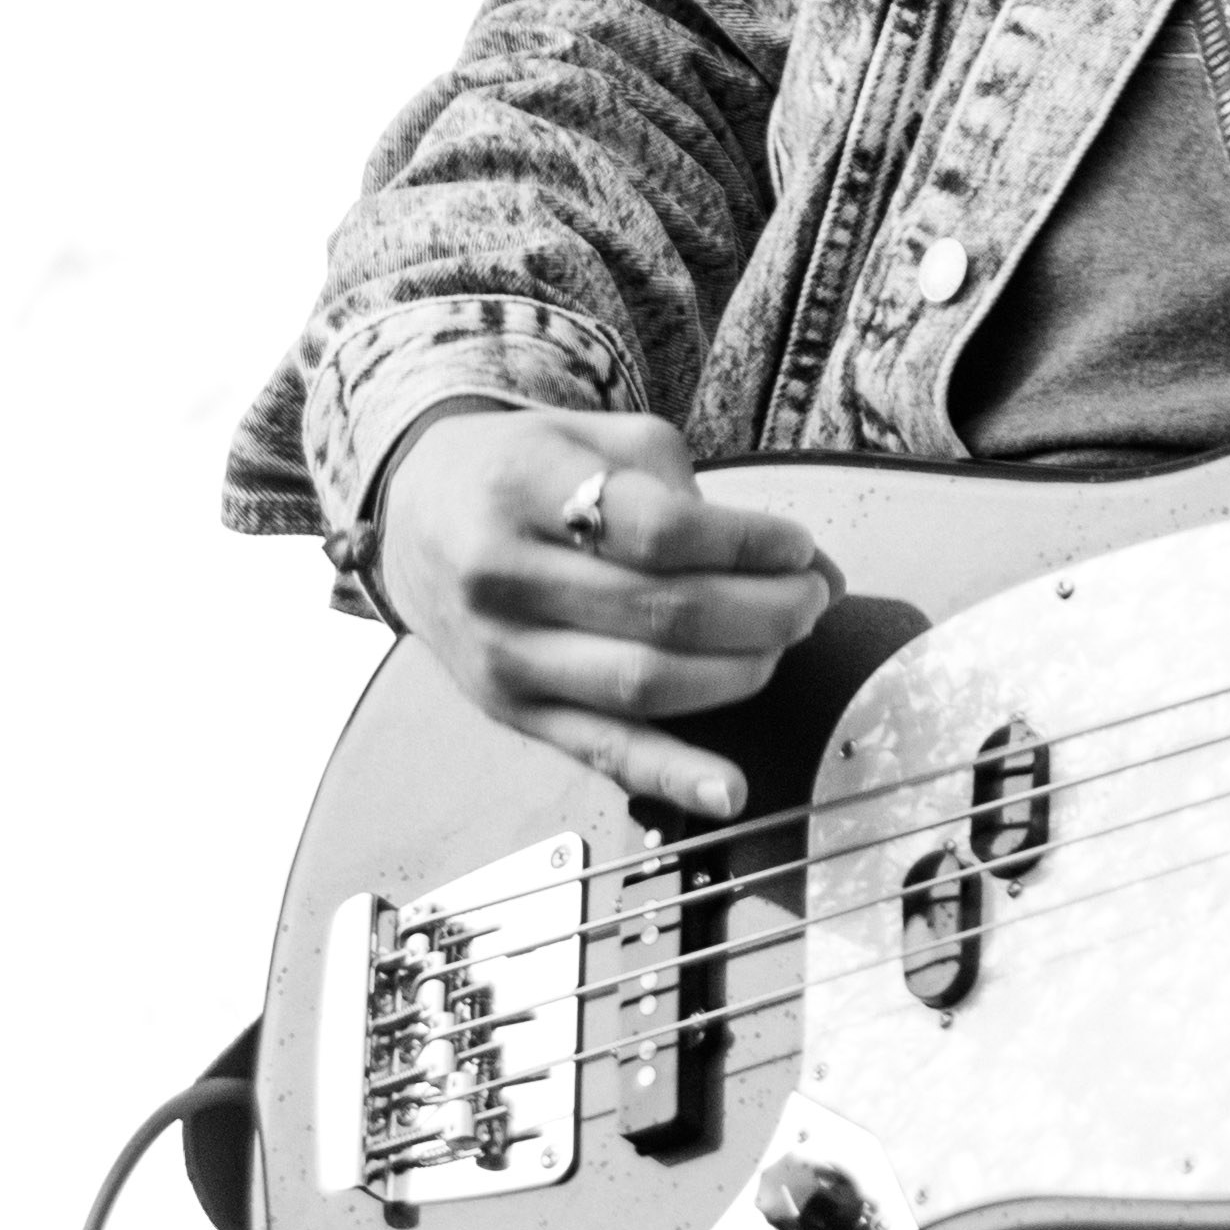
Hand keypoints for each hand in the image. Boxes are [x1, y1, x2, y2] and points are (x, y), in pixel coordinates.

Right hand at [372, 407, 833, 818]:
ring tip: (783, 641)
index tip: (799, 545)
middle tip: (812, 596)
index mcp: (525, 487)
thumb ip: (689, 490)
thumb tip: (802, 561)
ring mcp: (504, 655)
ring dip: (740, 670)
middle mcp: (503, 576)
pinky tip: (730, 789)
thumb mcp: (595, 440)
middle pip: (662, 612)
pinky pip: (603, 750)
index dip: (748, 542)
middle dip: (764, 610)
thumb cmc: (527, 473)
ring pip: (645, 683)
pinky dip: (672, 775)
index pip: (659, 529)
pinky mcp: (514, 712)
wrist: (417, 518)